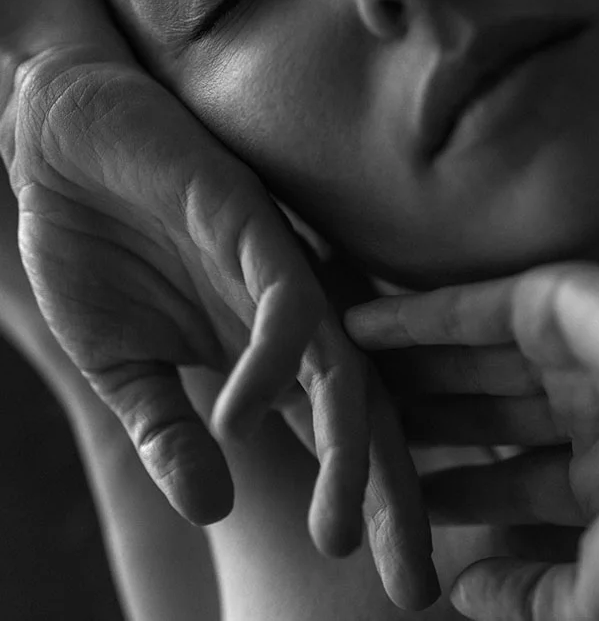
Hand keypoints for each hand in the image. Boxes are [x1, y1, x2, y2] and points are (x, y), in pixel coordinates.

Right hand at [1, 41, 436, 608]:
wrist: (64, 145)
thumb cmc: (97, 247)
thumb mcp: (123, 365)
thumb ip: (168, 430)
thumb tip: (213, 507)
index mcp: (267, 352)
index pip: (338, 437)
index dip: (370, 506)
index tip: (392, 586)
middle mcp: (292, 314)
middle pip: (366, 409)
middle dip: (390, 495)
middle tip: (411, 582)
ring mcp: (278, 267)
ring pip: (341, 360)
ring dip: (346, 443)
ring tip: (341, 526)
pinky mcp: (252, 219)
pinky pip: (283, 294)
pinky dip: (269, 359)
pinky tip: (242, 414)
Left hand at [346, 261, 598, 620]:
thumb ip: (533, 600)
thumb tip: (461, 592)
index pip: (508, 488)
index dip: (451, 496)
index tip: (392, 500)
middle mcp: (584, 409)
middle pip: (478, 419)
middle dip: (420, 428)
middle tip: (349, 433)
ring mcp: (568, 352)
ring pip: (464, 362)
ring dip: (404, 368)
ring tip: (339, 376)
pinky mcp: (551, 301)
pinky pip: (464, 309)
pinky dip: (409, 316)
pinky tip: (356, 325)